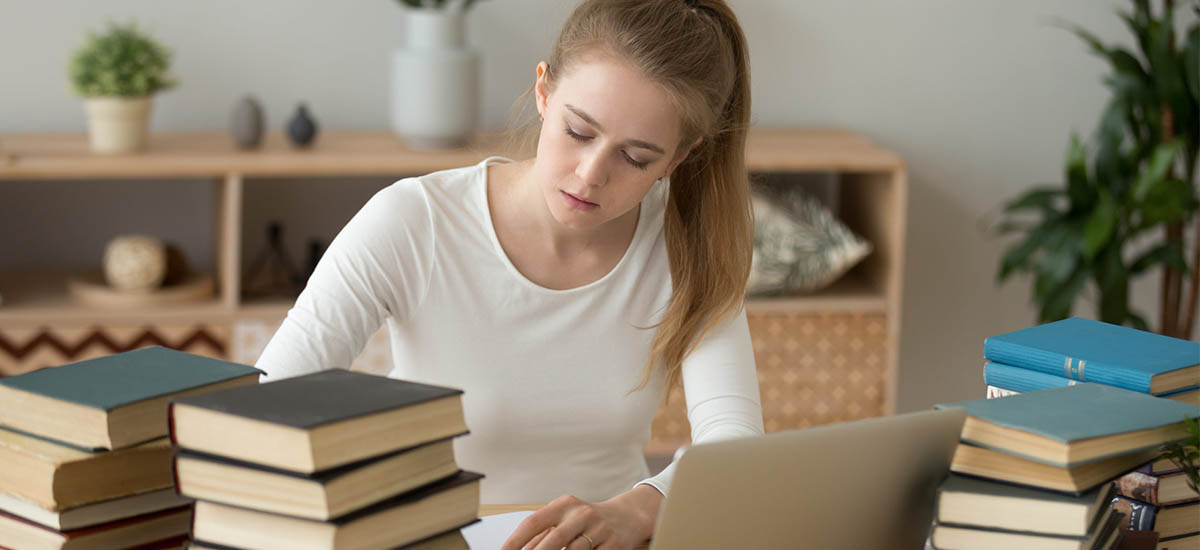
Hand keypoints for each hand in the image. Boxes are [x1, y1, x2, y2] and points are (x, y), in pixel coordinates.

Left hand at [500, 484, 662, 549]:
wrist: (628, 516)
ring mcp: (599, 530)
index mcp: (564, 505)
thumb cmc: (588, 520)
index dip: (515, 540)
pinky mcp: (613, 545)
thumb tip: (518, 549)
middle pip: (554, 539)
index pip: (533, 522)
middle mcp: (581, 514)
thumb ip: (544, 533)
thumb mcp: (566, 518)